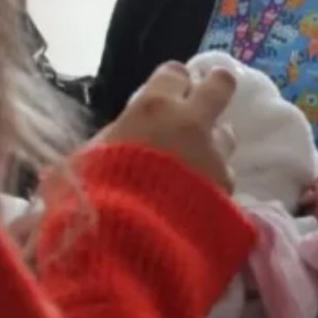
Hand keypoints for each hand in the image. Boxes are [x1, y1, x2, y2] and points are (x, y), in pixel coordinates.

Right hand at [95, 62, 236, 190]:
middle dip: (216, 86)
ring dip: (214, 144)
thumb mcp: (89, 157)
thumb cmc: (96, 194)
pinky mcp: (228, 193)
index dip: (173, 82)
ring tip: (196, 163)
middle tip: (207, 98)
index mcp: (154, 108)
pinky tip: (197, 200)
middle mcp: (192, 125)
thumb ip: (113, 139)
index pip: (175, 74)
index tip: (169, 91)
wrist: (130, 243)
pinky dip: (212, 184)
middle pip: (221, 85)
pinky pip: (223, 180)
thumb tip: (119, 139)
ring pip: (226, 137)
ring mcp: (214, 159)